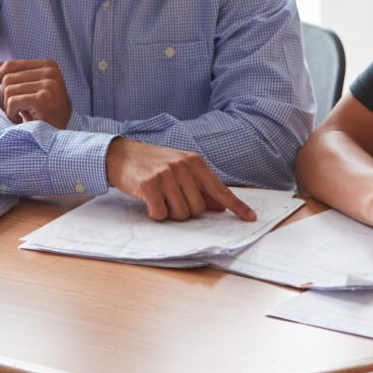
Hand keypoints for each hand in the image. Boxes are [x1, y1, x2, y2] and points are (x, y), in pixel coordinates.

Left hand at [0, 59, 71, 128]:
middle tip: (9, 110)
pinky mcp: (43, 99)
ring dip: (7, 107)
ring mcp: (48, 84)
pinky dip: (12, 114)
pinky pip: (12, 102)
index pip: (11, 65)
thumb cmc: (44, 112)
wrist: (62, 134)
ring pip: (8, 90)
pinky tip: (22, 119)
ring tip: (19, 115)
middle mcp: (49, 71)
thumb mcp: (31, 89)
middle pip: (8, 77)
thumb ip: (15, 75)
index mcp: (47, 65)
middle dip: (1, 97)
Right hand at [104, 139, 256, 222]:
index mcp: (194, 162)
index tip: (250, 218)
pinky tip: (148, 200)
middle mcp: (183, 167)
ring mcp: (166, 175)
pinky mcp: (150, 185)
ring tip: (159, 196)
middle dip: (185, 210)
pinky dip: (155, 213)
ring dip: (169, 212)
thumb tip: (220, 206)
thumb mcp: (180, 169)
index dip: (236, 205)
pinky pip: (160, 214)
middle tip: (170, 197)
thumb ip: (200, 187)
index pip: (219, 189)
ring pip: (180, 214)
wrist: (122, 154)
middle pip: (198, 209)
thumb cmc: (154, 163)